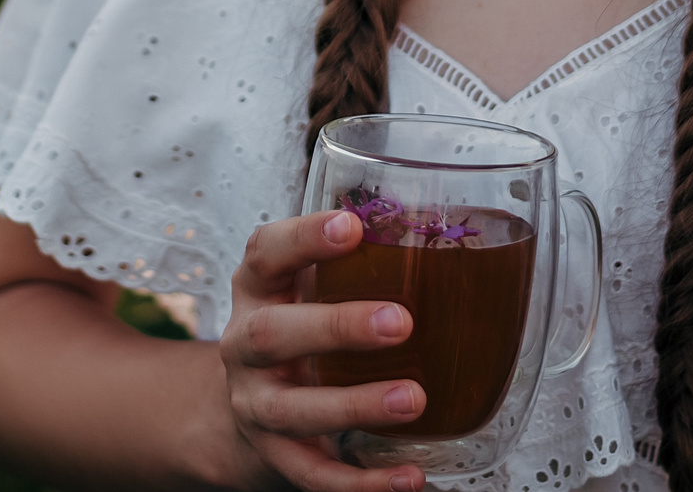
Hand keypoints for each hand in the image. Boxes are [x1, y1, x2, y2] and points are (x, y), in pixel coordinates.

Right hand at [215, 209, 428, 491]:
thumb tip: (446, 240)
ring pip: (293, 410)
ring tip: (413, 399)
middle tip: (400, 322)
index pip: (266, 254)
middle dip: (336, 327)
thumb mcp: (311, 286)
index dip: (303, 239)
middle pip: (272, 334)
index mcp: (258, 289)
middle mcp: (245, 343)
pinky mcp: (274, 454)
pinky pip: (313, 474)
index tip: (352, 226)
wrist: (248, 401)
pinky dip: (361, 484)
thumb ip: (358, 264)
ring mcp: (255, 403)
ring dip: (354, 406)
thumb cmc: (299, 324)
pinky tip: (407, 479)